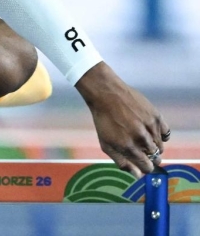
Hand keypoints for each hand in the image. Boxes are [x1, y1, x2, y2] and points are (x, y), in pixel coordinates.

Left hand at [75, 63, 169, 177]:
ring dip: (154, 146)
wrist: (107, 95)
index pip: (147, 167)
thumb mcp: (106, 144)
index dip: (146, 167)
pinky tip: (153, 133)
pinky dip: (162, 136)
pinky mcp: (156, 116)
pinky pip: (166, 133)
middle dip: (150, 157)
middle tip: (143, 149)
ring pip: (160, 146)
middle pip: (155, 157)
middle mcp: (141, 139)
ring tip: (144, 139)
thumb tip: (137, 175)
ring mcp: (150, 127)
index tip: (144, 164)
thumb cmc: (104, 120)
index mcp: (128, 147)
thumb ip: (121, 161)